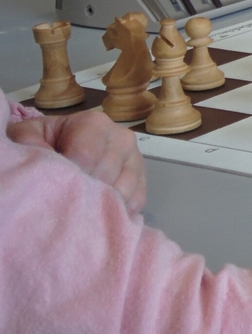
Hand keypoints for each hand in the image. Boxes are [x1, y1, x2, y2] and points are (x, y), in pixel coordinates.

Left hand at [7, 111, 146, 213]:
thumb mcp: (28, 135)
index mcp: (94, 123)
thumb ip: (28, 142)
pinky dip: (117, 210)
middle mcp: (122, 137)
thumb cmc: (46, 142)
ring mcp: (136, 158)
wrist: (65, 145)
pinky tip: (98, 209)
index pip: (86, 156)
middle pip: (105, 175)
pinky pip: (135, 201)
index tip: (54, 187)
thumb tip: (41, 161)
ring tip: (81, 205)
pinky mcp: (143, 179)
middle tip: (64, 199)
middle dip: (83, 192)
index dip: (68, 176)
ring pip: (123, 190)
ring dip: (101, 203)